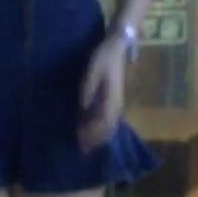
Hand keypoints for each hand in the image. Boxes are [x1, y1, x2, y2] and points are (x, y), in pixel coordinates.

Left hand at [78, 33, 125, 151]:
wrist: (117, 46)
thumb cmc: (103, 57)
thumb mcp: (92, 71)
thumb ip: (88, 89)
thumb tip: (83, 107)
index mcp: (111, 99)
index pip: (103, 124)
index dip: (92, 135)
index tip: (80, 143)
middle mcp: (116, 104)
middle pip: (107, 129)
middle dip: (95, 140)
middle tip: (81, 149)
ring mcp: (116, 102)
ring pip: (109, 126)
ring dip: (98, 136)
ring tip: (86, 144)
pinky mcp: (114, 99)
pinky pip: (109, 119)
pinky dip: (100, 128)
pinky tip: (90, 129)